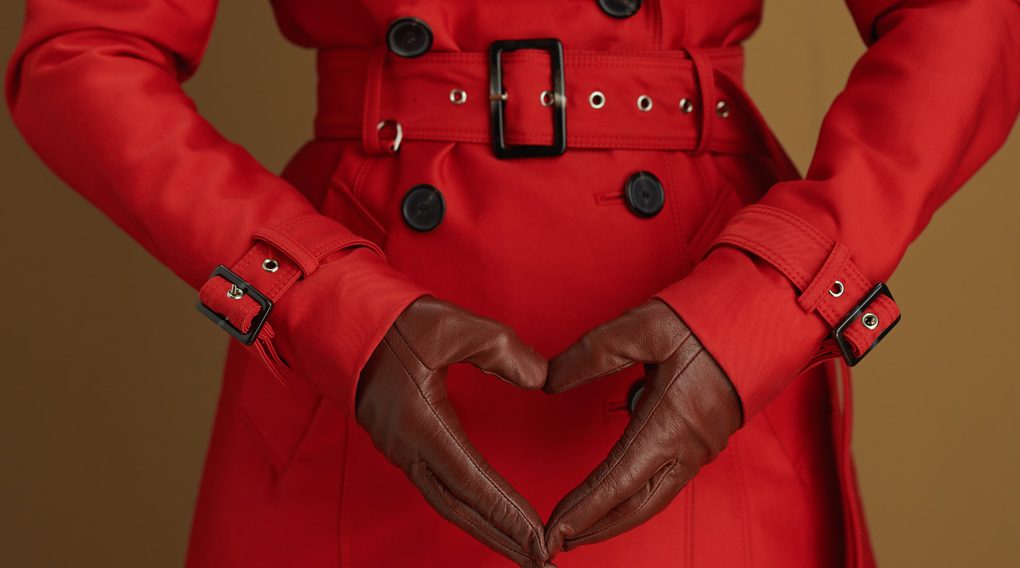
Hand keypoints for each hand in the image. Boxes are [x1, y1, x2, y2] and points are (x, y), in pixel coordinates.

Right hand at [356, 297, 551, 567]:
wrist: (341, 322)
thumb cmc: (394, 322)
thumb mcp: (452, 324)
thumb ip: (501, 349)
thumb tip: (541, 379)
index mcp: (420, 423)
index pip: (471, 480)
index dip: (506, 512)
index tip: (539, 537)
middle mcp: (408, 447)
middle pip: (459, 508)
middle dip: (501, 537)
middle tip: (542, 560)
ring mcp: (401, 449)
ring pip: (447, 503)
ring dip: (486, 529)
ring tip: (523, 550)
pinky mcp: (402, 444)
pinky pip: (438, 489)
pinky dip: (468, 511)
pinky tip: (488, 517)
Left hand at [543, 300, 742, 555]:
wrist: (769, 316)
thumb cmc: (709, 319)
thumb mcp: (643, 327)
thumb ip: (591, 354)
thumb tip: (548, 380)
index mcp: (671, 423)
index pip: (617, 482)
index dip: (582, 510)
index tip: (552, 531)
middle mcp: (689, 446)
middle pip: (636, 506)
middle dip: (596, 527)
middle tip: (557, 542)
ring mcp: (702, 447)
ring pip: (654, 499)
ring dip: (616, 517)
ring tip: (582, 528)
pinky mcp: (707, 440)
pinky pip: (667, 483)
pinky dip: (637, 498)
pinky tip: (619, 495)